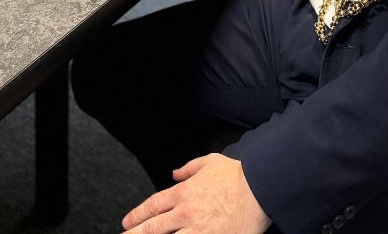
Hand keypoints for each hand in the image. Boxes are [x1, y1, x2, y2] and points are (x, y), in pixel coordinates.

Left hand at [122, 154, 269, 233]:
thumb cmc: (238, 174)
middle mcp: (185, 213)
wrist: (260, 188)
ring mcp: (197, 230)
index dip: (137, 215)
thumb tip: (174, 172)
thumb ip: (188, 168)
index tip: (127, 222)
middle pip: (152, 228)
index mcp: (183, 193)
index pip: (153, 206)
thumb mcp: (209, 162)